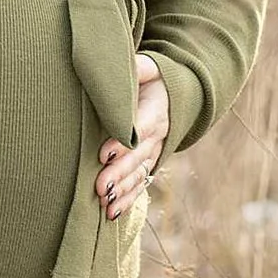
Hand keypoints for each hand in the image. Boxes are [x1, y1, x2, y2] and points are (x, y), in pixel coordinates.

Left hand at [96, 54, 166, 218]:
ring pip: (138, 174)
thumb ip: (138, 67)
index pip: (139, 128)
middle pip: (137, 157)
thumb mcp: (147, 67)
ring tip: (104, 205)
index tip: (103, 154)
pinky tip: (111, 213)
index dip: (122, 142)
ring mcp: (155, 151)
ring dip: (122, 191)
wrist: (178, 94)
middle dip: (118, 173)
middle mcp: (158, 135)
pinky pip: (140, 183)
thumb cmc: (153, 77)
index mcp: (156, 110)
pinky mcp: (150, 162)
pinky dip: (127, 199)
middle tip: (99, 186)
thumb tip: (121, 64)